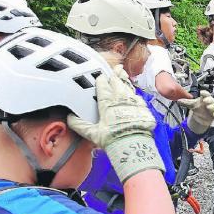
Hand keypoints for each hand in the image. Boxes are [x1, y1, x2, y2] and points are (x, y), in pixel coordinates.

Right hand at [67, 65, 163, 182]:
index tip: (100, 77)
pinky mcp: (143, 108)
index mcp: (107, 105)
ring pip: (128, 87)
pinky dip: (134, 92)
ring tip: (123, 73)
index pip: (103, 89)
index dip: (101, 82)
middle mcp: (120, 100)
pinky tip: (133, 91)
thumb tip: (69, 118)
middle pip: (117, 84)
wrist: (134, 145)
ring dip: (124, 80)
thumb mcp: (93, 134)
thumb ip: (81, 125)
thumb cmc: (112, 140)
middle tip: (115, 68)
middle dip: (114, 76)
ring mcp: (133, 102)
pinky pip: (137, 96)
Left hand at [177, 91, 213, 133]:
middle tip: (205, 100)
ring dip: (212, 107)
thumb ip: (185, 102)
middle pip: (211, 100)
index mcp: (204, 98)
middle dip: (209, 99)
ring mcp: (213, 109)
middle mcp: (210, 103)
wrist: (201, 117)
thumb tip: (178, 100)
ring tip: (209, 107)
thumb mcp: (191, 105)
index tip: (202, 92)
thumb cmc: (198, 108)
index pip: (205, 94)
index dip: (204, 93)